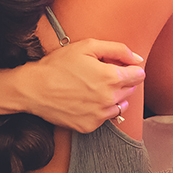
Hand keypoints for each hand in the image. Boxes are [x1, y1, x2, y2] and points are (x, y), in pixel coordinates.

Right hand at [16, 39, 144, 132]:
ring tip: (94, 88)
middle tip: (100, 75)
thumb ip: (118, 50)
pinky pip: (105, 118)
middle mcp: (109, 99)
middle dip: (120, 81)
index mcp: (111, 77)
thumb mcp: (88, 46)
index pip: (138, 75)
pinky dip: (100, 110)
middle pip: (130, 90)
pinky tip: (86, 101)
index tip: (119, 66)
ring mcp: (100, 115)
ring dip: (113, 97)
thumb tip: (138, 59)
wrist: (34, 88)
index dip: (131, 69)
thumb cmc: (59, 65)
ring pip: (120, 106)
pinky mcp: (89, 126)